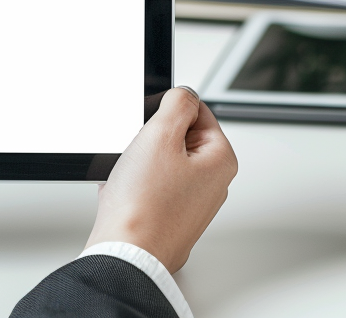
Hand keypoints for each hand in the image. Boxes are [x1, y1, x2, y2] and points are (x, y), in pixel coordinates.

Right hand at [85, 87, 237, 272]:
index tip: (151, 124)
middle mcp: (211, 182)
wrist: (126, 252)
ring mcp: (190, 200)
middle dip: (149, 136)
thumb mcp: (161, 135)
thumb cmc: (146, 204)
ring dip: (137, 158)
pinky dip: (132, 180)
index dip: (167, 110)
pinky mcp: (169, 214)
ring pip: (157, 157)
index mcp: (220, 160)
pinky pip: (147, 181)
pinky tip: (124, 190)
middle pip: (176, 134)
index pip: (196, 110)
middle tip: (140, 151)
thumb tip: (184, 92)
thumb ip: (177, 104)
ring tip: (131, 175)